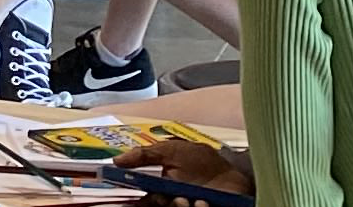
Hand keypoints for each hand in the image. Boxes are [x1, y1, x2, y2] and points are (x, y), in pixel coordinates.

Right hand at [116, 141, 253, 205]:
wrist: (236, 174)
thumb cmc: (204, 162)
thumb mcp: (171, 150)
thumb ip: (144, 154)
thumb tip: (116, 160)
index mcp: (161, 187)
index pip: (142, 197)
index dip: (135, 199)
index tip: (131, 200)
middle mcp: (171, 200)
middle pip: (155, 205)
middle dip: (159, 203)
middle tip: (166, 198)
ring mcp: (186, 206)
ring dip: (178, 206)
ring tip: (187, 200)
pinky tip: (202, 203)